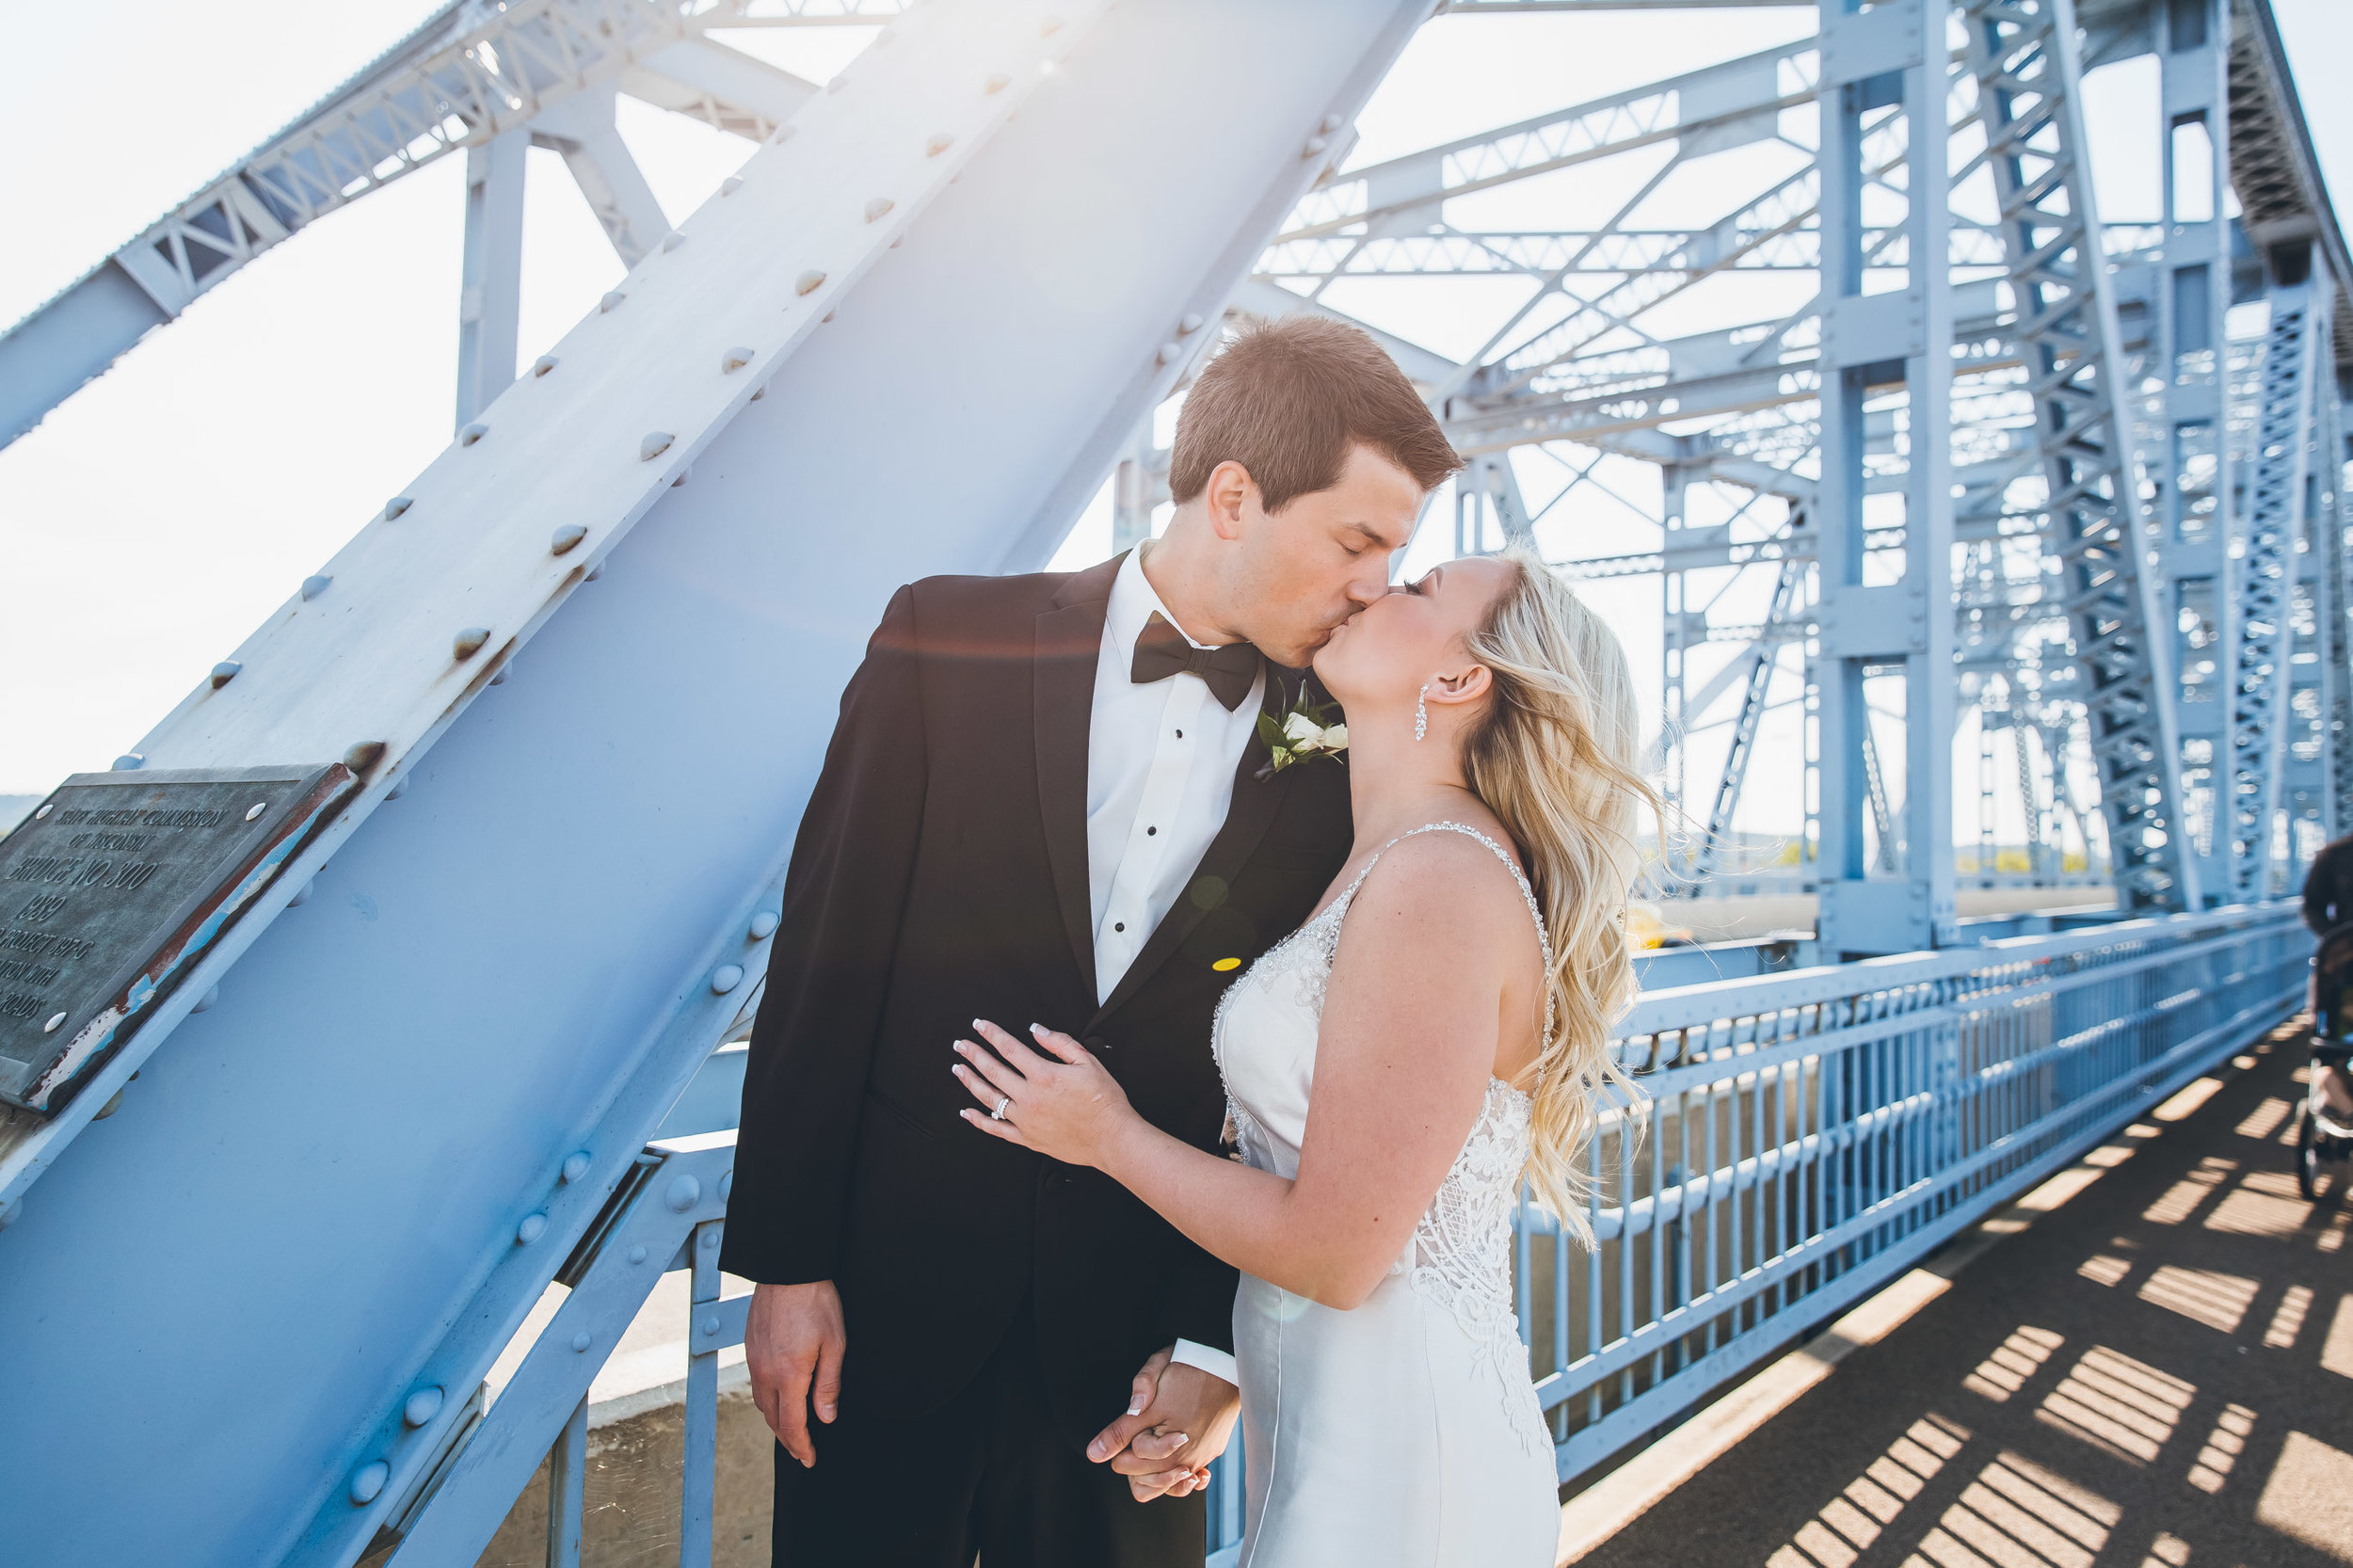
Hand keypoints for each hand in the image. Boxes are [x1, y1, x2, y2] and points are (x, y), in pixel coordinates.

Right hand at [744, 1280, 845, 1467]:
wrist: (788, 1268)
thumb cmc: (816, 1302)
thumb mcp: (834, 1344)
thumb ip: (828, 1385)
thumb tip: (825, 1418)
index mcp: (789, 1374)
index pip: (792, 1424)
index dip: (801, 1446)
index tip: (810, 1459)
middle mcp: (765, 1372)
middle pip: (772, 1419)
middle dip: (787, 1439)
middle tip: (801, 1452)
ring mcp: (754, 1360)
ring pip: (761, 1403)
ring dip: (775, 1421)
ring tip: (790, 1430)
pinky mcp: (750, 1347)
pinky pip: (756, 1384)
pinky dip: (768, 1400)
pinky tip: (779, 1398)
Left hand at [954, 1019, 1135, 1168]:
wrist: (1112, 1138)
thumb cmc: (1105, 1101)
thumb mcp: (1088, 1062)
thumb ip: (1060, 1043)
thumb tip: (1037, 1030)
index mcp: (1044, 1075)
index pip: (1010, 1048)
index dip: (992, 1034)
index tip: (979, 1025)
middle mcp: (1030, 1098)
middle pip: (993, 1070)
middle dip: (974, 1054)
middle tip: (961, 1045)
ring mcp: (1025, 1120)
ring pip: (989, 1098)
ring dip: (970, 1081)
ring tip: (959, 1069)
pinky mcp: (1027, 1139)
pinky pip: (996, 1129)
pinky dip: (979, 1120)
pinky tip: (967, 1111)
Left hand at [1087, 1347, 1240, 1501]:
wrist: (1224, 1361)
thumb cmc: (1184, 1372)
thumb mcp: (1147, 1394)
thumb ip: (1120, 1429)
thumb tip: (1094, 1455)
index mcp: (1165, 1447)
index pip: (1124, 1465)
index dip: (1121, 1444)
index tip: (1131, 1423)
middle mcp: (1186, 1460)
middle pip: (1144, 1480)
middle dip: (1135, 1460)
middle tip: (1141, 1431)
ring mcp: (1202, 1458)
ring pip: (1170, 1487)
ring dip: (1158, 1473)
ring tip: (1155, 1446)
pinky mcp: (1214, 1451)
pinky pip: (1193, 1478)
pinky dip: (1183, 1474)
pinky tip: (1178, 1457)